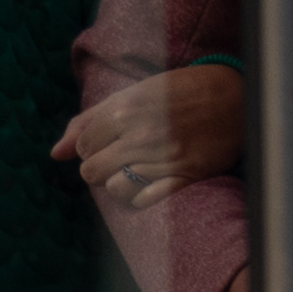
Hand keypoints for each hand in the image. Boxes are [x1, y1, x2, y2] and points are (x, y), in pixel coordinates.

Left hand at [56, 59, 246, 211]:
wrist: (237, 96)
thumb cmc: (181, 91)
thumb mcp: (133, 94)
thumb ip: (89, 120)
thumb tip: (56, 154)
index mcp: (124, 111)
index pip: (83, 146)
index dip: (91, 147)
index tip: (110, 142)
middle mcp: (141, 136)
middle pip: (92, 171)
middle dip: (100, 167)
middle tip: (121, 157)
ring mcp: (164, 158)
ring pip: (116, 189)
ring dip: (121, 182)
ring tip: (137, 170)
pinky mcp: (186, 175)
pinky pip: (145, 200)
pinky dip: (142, 195)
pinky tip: (152, 182)